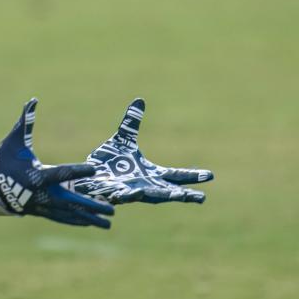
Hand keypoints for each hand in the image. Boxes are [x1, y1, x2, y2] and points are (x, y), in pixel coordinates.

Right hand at [0, 99, 115, 228]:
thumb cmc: (2, 159)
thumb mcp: (13, 140)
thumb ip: (25, 121)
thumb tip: (33, 100)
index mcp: (38, 175)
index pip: (63, 172)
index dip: (79, 170)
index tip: (95, 170)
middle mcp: (42, 194)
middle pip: (72, 201)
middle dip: (92, 206)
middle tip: (112, 210)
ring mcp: (42, 206)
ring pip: (70, 214)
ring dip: (90, 219)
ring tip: (108, 223)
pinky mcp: (40, 212)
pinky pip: (62, 218)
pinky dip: (77, 221)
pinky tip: (91, 223)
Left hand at [69, 99, 213, 204]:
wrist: (88, 176)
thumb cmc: (107, 162)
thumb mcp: (122, 139)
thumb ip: (131, 122)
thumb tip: (140, 100)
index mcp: (151, 174)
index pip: (176, 175)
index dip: (192, 176)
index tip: (210, 175)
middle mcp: (145, 185)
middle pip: (170, 192)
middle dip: (185, 194)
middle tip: (202, 198)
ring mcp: (132, 192)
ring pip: (151, 197)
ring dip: (165, 197)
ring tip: (180, 198)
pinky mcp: (115, 195)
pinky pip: (124, 196)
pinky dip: (129, 195)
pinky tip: (136, 193)